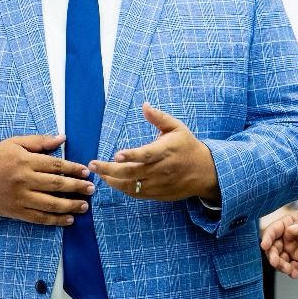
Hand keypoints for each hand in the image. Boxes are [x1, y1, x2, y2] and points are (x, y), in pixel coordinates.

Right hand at [0, 134, 93, 224]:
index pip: (56, 165)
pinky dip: (56, 220)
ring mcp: (21, 197)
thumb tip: (62, 138)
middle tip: (91, 189)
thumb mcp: (14, 143)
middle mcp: (25, 179)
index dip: (73, 169)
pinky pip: (40, 218)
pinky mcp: (17, 211)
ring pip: (51, 204)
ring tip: (84, 206)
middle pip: (57, 185)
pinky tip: (68, 219)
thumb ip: (39, 141)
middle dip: (77, 187)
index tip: (86, 172)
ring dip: (70, 205)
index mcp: (26, 161)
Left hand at [88, 103, 219, 201]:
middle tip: (93, 164)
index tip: (117, 154)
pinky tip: (112, 181)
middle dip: (110, 169)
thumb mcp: (177, 128)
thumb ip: (159, 117)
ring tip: (99, 172)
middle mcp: (162, 169)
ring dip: (113, 180)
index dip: (132, 155)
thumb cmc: (187, 146)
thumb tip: (144, 105)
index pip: (147, 154)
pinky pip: (137, 193)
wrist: (205, 172)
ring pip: (132, 186)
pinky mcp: (158, 193)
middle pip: (133, 172)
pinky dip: (123, 188)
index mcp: (166, 151)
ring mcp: (159, 184)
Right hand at [259, 203, 297, 277]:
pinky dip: (292, 272)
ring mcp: (294, 250)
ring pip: (281, 260)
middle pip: (274, 248)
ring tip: (288, 269)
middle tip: (275, 262)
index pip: (273, 231)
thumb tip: (290, 230)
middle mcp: (288, 238)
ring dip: (281, 266)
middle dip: (272, 256)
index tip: (264, 245)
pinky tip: (294, 274)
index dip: (267, 238)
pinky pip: (293, 268)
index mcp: (288, 224)